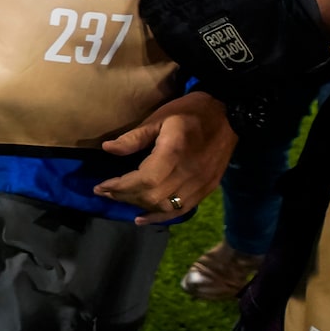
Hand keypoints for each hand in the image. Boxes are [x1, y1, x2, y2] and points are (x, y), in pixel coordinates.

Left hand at [93, 93, 236, 222]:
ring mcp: (200, 184)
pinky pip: (182, 209)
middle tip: (104, 192)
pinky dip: (161, 216)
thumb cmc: (190, 112)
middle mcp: (188, 173)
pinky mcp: (207, 189)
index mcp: (174, 153)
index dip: (120, 186)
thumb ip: (134, 137)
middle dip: (124, 196)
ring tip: (120, 199)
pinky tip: (143, 218)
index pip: (144, 180)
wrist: (229, 115)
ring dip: (139, 205)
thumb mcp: (160, 117)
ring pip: (165, 206)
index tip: (100, 186)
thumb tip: (108, 149)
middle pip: (152, 196)